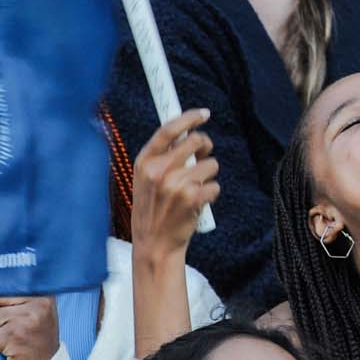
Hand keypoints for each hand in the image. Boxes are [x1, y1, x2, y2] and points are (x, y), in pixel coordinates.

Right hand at [130, 108, 217, 260]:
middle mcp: (158, 171)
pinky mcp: (192, 198)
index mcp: (144, 163)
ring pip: (210, 164)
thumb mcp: (146, 181)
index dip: (189, 118)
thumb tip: (189, 134)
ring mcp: (175, 184)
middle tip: (202, 157)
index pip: (168, 130)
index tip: (204, 114)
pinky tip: (197, 205)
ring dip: (208, 176)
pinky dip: (210, 194)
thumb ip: (162, 158)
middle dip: (205, 147)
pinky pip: (215, 185)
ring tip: (194, 191)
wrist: (154, 245)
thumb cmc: (153, 211)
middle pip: (196, 141)